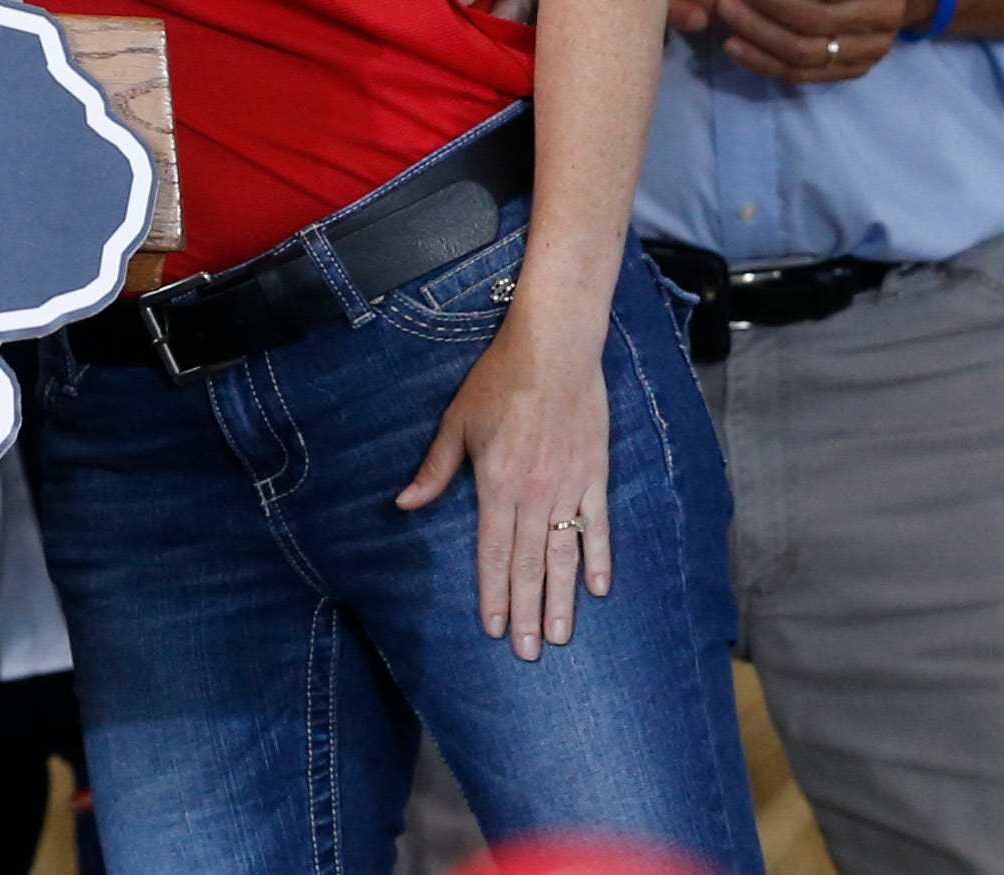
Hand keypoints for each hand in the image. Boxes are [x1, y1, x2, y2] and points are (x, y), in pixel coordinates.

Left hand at [397, 301, 610, 659]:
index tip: (491, 628)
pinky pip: (598, 524)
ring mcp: (569, 486)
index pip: (493, 552)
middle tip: (528, 653)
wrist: (554, 349)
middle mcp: (535, 493)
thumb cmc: (498, 381)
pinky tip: (598, 590)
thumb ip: (436, 470)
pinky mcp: (595, 474)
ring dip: (561, 598)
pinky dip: (598, 557)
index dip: (491, 593)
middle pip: (529, 563)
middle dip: (525, 611)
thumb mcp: (457, 423)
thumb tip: (405, 505)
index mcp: (497, 484)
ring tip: (558, 636)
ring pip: (565, 554)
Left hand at [707, 0, 923, 84]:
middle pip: (814, 19)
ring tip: (724, 9)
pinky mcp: (854, 68)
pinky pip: (805, 74)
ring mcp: (870, 49)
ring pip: (806, 52)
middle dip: (765, 1)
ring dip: (759, 34)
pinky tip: (734, 46)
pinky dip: (766, 63)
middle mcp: (883, 17)